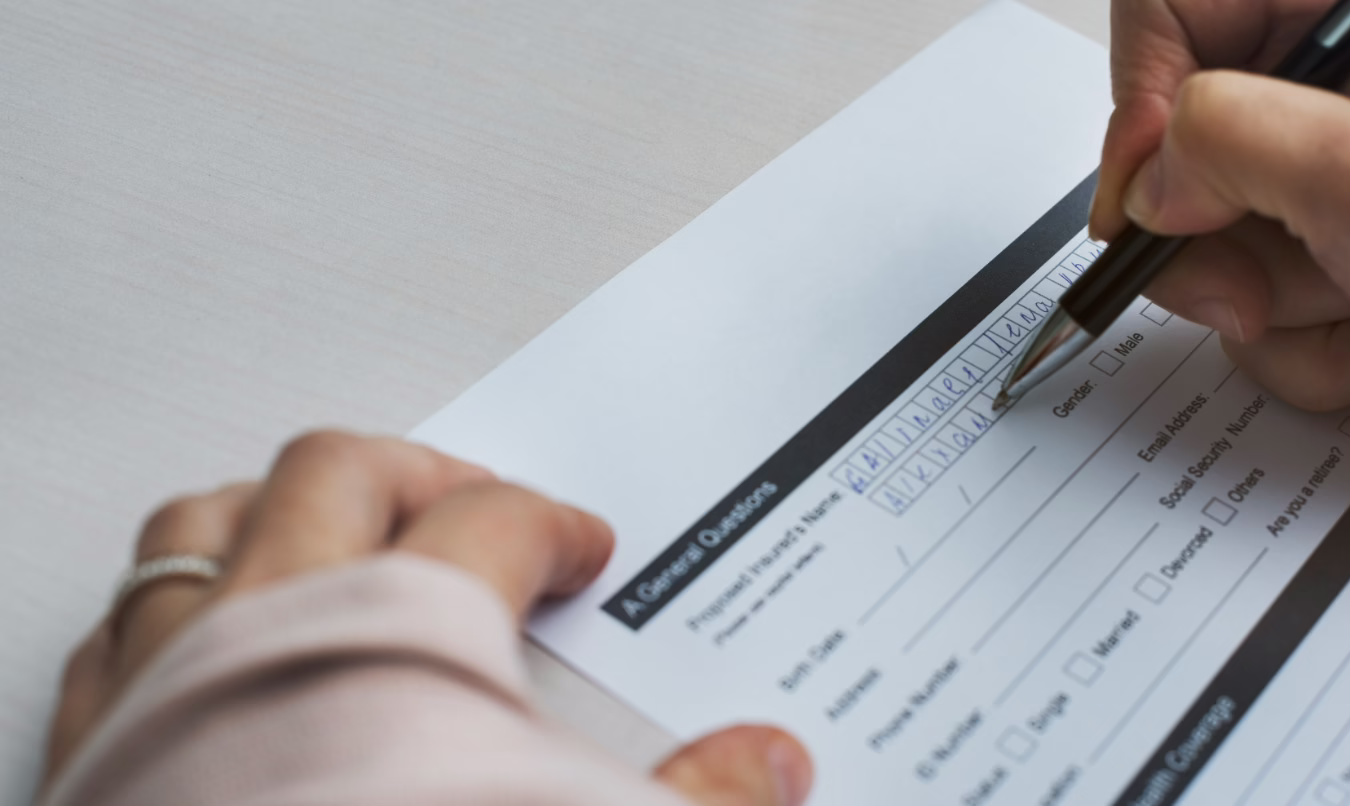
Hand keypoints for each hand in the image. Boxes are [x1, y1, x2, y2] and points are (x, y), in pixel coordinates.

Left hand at [46, 431, 812, 805]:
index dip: (553, 523)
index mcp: (403, 624)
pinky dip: (171, 607)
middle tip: (473, 497)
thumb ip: (697, 795)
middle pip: (344, 471)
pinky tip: (200, 632)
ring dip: (276, 506)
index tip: (581, 545)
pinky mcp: (99, 744)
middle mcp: (273, 621)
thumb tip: (772, 765)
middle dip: (423, 471)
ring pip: (209, 522)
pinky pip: (120, 626)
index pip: (495, 522)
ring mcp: (170, 675)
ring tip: (329, 521)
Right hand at [1093, 0, 1349, 467]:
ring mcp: (1302, 204)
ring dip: (1255, 303)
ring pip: (1189, 246)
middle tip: (1257, 272)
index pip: (1175, 12)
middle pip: (1162, 150)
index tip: (1151, 180)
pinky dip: (1290, 350)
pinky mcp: (1300, 282)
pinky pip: (1228, 311)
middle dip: (1201, 234)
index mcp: (1341, 40)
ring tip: (1349, 308)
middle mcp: (1311, 115)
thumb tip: (1147, 180)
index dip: (1141, 91)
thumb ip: (1230, 139)